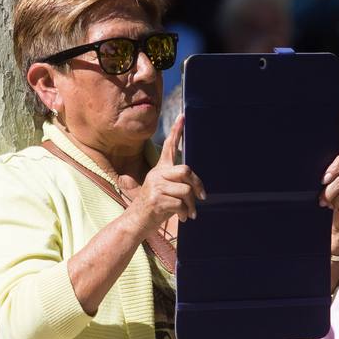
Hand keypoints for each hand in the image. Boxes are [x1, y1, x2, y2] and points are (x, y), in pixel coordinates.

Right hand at [120, 115, 204, 230]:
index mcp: (160, 170)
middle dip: (198, 185)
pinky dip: (185, 213)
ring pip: (185, 190)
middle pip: (186, 170)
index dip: (176, 131)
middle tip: (202, 197)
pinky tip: (182, 218)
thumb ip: (177, 184)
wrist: (136, 222)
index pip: (169, 147)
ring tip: (190, 213)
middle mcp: (156, 175)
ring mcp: (155, 187)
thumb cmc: (154, 207)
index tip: (182, 115)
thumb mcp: (165, 192)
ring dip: (192, 205)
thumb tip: (197, 187)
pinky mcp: (156, 200)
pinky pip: (180, 204)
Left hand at [320, 153, 338, 228]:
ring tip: (332, 206)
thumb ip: (325, 181)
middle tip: (323, 201)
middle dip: (330, 192)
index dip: (334, 169)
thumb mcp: (322, 188)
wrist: (337, 215)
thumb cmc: (328, 199)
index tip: (323, 182)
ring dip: (338, 201)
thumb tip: (323, 181)